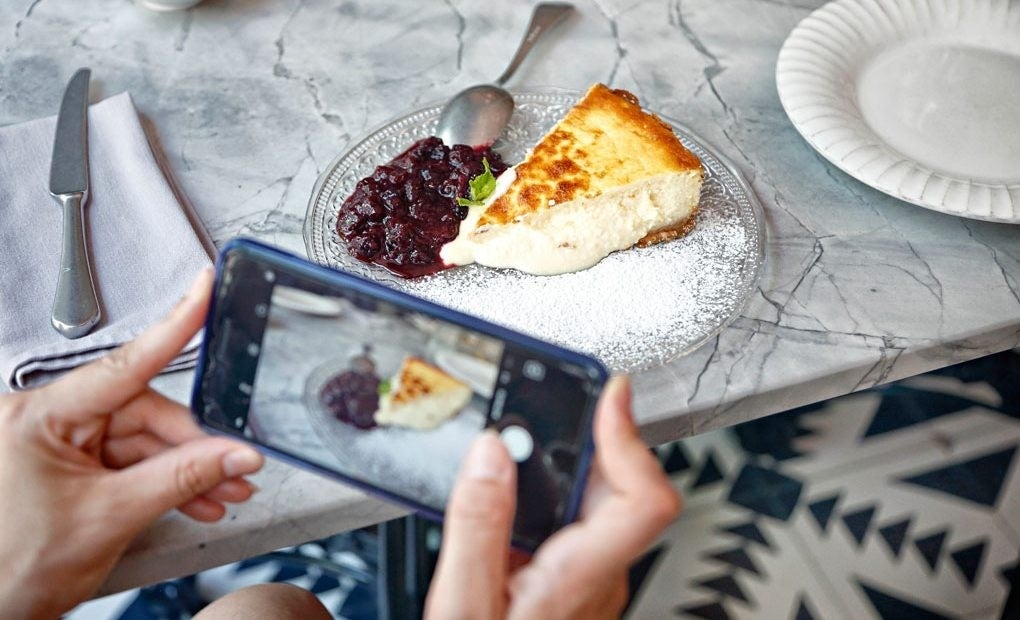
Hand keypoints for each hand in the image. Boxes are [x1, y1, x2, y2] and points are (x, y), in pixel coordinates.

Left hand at [0, 269, 264, 617]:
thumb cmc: (14, 569)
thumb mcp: (112, 517)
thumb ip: (183, 479)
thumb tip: (235, 455)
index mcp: (39, 418)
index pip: (125, 364)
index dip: (174, 325)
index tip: (203, 290)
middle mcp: (47, 421)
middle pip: (145, 413)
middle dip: (195, 446)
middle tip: (236, 466)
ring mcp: (60, 444)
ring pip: (145, 441)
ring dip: (188, 470)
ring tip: (224, 494)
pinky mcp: (73, 466)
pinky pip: (133, 462)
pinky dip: (168, 483)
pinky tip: (198, 501)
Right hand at [425, 375, 681, 618]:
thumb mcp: (461, 603)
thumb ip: (477, 523)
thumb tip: (490, 452)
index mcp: (578, 579)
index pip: (645, 498)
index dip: (631, 436)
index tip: (612, 392)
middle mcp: (601, 578)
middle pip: (626, 487)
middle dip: (590, 437)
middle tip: (553, 406)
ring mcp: (596, 582)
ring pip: (608, 502)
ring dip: (575, 462)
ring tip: (528, 443)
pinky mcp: (581, 582)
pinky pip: (589, 520)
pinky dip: (562, 490)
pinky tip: (523, 489)